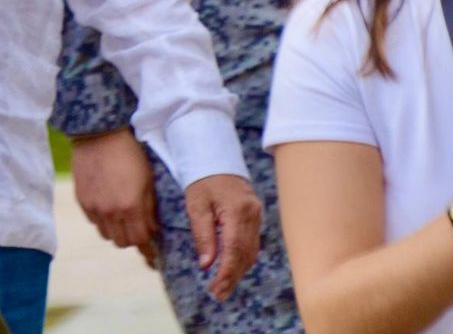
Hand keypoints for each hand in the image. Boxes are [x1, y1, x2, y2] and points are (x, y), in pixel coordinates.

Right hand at [71, 129, 160, 262]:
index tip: (152, 251)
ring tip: (121, 218)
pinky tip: (107, 207)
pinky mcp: (81, 200)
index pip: (139, 240)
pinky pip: (93, 221)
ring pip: (106, 235)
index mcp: (131, 206)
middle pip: (122, 242)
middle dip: (132, 239)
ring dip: (116, 231)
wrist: (100, 134)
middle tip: (137, 230)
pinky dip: (102, 220)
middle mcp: (110, 211)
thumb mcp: (148, 180)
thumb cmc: (130, 154)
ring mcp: (93, 207)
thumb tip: (152, 229)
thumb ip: (149, 208)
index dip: (147, 247)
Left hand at [183, 173, 261, 300]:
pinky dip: (243, 259)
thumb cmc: (202, 180)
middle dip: (232, 276)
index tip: (215, 287)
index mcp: (237, 210)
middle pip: (245, 254)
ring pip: (251, 251)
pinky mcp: (255, 217)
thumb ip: (202, 234)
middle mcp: (252, 214)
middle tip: (219, 294)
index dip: (226, 272)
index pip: (234, 249)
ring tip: (223, 287)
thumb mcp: (196, 205)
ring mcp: (257, 216)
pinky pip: (252, 243)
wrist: (216, 159)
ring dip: (238, 271)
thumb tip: (207, 264)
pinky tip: (232, 269)